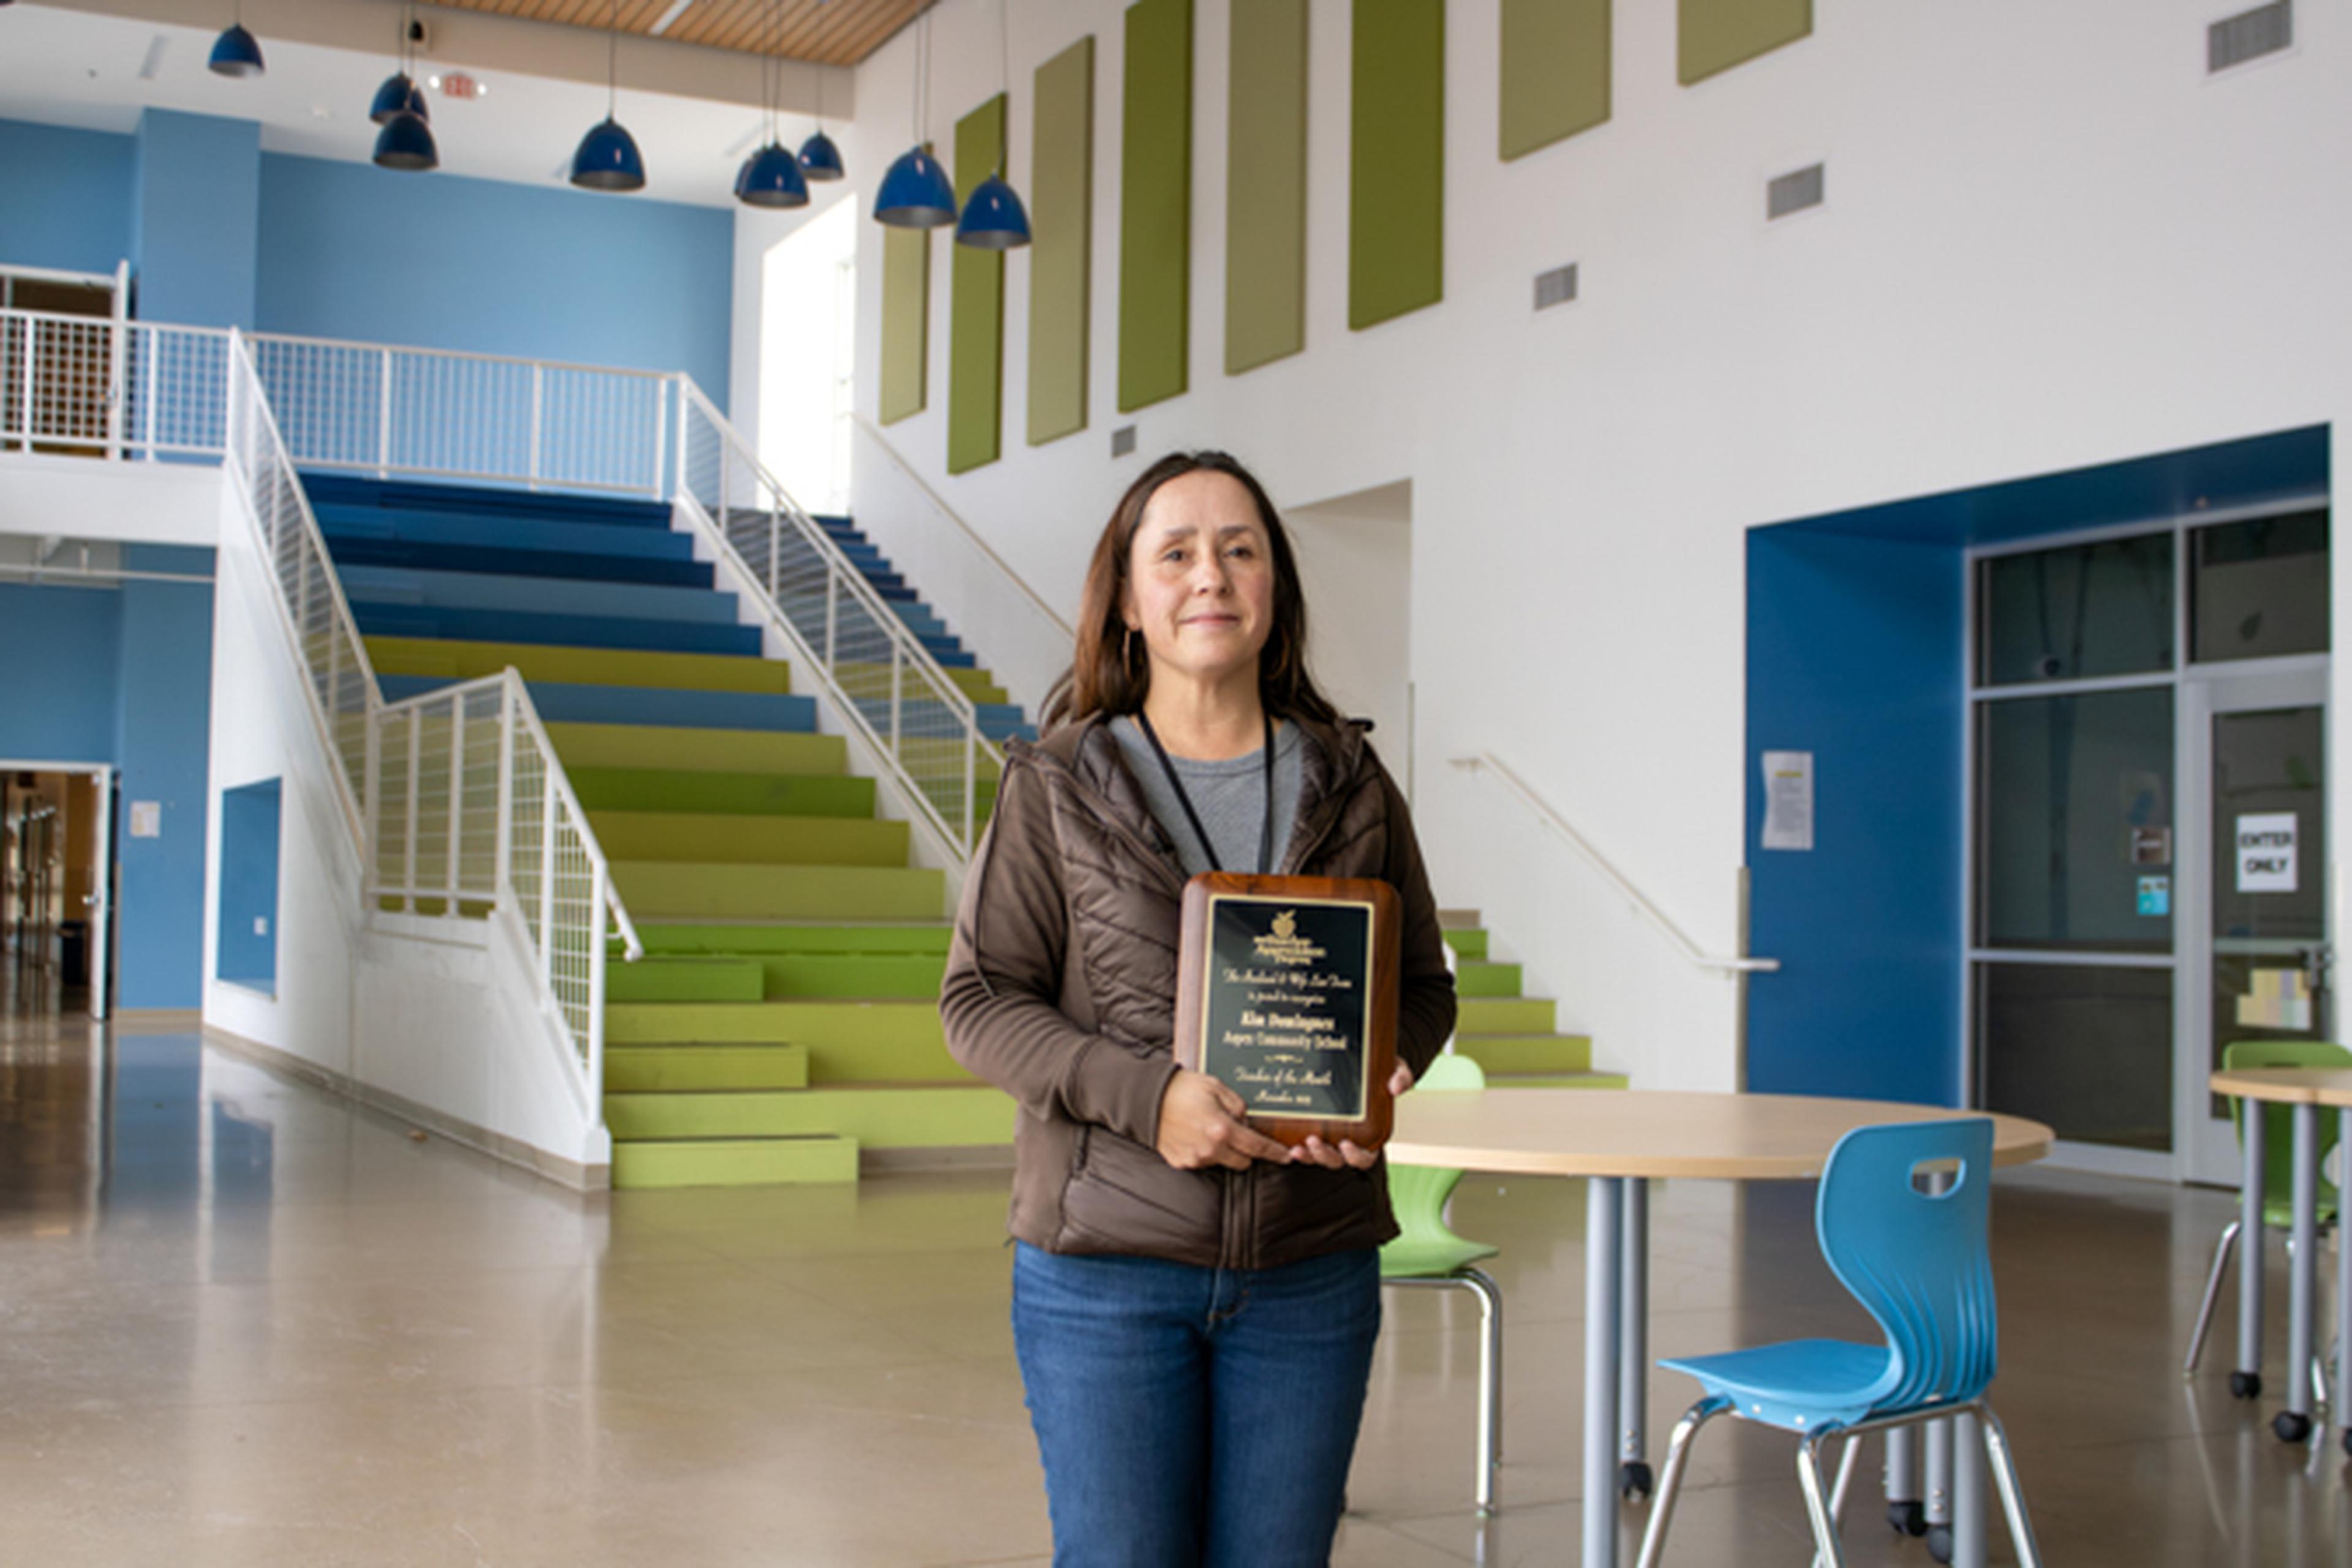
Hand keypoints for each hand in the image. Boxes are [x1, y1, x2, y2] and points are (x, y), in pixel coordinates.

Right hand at [1156, 1068, 1293, 1170]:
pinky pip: (1202, 1161)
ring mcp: (1194, 1159)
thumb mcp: (1216, 1087)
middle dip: (1246, 1150)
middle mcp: (1210, 1149)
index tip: (1286, 1157)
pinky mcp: (1181, 1163)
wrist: (1146, 1099)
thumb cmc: (1181, 1088)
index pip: (1256, 1146)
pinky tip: (1194, 1135)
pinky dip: (1204, 1152)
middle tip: (1237, 1133)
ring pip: (1222, 1162)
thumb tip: (1244, 1121)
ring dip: (1224, 1151)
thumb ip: (1238, 1105)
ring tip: (1209, 1129)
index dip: (1274, 1152)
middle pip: (1243, 1161)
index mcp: (1222, 1129)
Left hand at [1292, 1062, 1417, 1170]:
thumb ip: (1400, 1076)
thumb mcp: (1395, 1068)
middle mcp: (1348, 1140)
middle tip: (1314, 1141)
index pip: (1365, 1157)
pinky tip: (1287, 1144)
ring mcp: (1328, 1136)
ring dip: (1308, 1155)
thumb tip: (1396, 1087)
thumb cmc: (1379, 1070)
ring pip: (1317, 1157)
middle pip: (1337, 1160)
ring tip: (1297, 1147)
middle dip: (1324, 1156)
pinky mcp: (1311, 1127)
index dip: (1355, 1156)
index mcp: (1370, 1134)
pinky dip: (1295, 1149)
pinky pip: (1303, 1146)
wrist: (1359, 1060)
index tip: (1345, 1144)